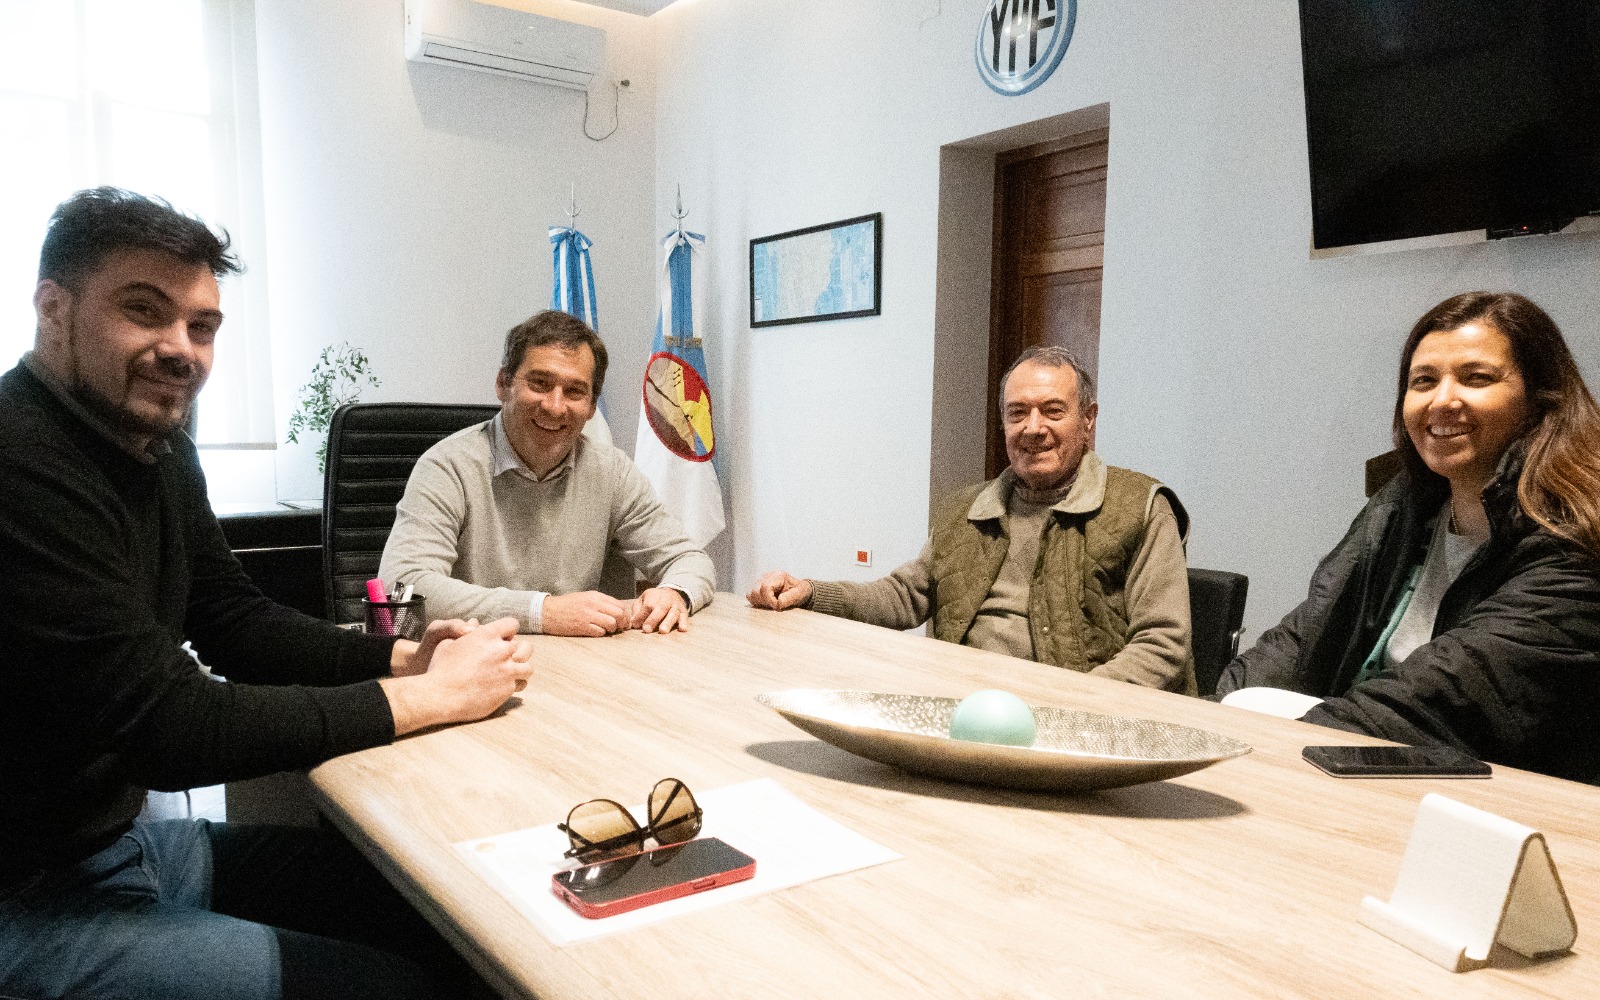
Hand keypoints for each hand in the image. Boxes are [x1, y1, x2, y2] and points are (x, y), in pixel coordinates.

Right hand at [380, 617, 533, 735]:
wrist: (440, 696)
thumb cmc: (440, 668)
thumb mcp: (448, 643)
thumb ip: (464, 632)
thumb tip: (474, 623)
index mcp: (487, 635)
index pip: (512, 624)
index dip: (509, 630)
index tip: (505, 637)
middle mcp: (501, 651)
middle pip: (526, 646)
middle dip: (520, 650)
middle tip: (511, 656)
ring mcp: (507, 671)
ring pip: (528, 667)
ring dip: (521, 669)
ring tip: (511, 672)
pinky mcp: (508, 689)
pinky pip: (521, 684)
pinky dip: (515, 685)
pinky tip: (505, 686)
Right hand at [542, 591, 629, 636]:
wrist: (548, 612)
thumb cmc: (567, 605)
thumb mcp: (585, 597)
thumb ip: (601, 602)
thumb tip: (617, 610)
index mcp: (596, 596)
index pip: (619, 604)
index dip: (625, 614)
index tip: (623, 620)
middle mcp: (594, 605)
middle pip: (619, 614)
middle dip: (622, 623)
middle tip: (619, 628)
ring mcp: (588, 616)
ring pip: (612, 623)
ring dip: (612, 629)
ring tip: (607, 630)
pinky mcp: (582, 627)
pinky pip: (600, 632)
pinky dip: (601, 633)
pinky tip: (597, 632)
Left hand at [629, 587, 689, 633]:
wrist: (671, 593)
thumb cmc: (653, 600)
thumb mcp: (643, 600)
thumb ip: (637, 611)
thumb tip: (633, 623)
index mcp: (654, 595)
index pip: (647, 605)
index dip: (641, 615)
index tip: (635, 625)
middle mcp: (666, 599)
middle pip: (661, 608)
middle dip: (653, 619)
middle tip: (647, 630)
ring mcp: (676, 605)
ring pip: (673, 613)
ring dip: (668, 622)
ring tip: (663, 631)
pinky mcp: (684, 611)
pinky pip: (684, 616)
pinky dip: (684, 622)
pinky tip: (682, 629)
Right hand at [747, 571, 811, 610]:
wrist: (798, 590)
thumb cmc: (799, 592)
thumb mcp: (799, 594)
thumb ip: (789, 598)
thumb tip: (778, 602)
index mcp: (777, 576)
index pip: (765, 587)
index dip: (770, 600)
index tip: (778, 607)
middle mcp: (766, 576)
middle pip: (756, 591)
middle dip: (765, 602)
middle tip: (776, 606)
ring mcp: (760, 581)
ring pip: (751, 594)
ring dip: (760, 603)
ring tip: (772, 604)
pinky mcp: (757, 587)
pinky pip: (751, 596)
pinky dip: (757, 602)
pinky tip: (767, 603)